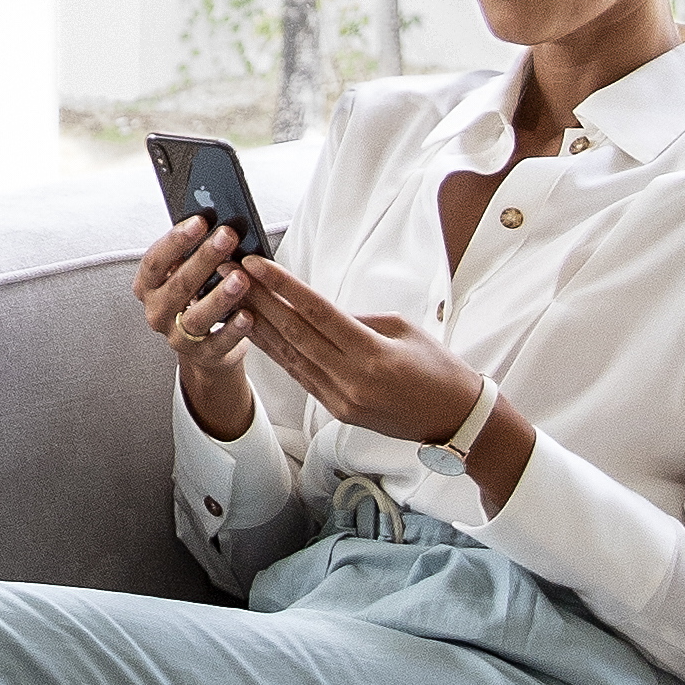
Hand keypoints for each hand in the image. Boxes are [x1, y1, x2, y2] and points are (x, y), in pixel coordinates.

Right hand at [131, 213, 267, 437]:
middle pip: (179, 285)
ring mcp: (177, 336)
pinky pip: (219, 342)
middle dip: (205, 258)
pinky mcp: (202, 355)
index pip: (155, 260)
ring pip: (197, 316)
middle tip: (228, 236)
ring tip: (240, 277)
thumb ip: (192, 252)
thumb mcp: (186, 272)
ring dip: (219, 296)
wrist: (203, 343)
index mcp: (147, 286)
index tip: (200, 221)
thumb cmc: (196, 296)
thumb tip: (217, 221)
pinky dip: (234, 329)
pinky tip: (248, 314)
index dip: (176, 240)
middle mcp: (157, 311)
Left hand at [217, 260, 524, 502]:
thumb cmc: (438, 368)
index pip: (317, 313)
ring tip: (232, 297)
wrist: (455, 420)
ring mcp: (340, 399)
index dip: (282, 286)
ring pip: (289, 356)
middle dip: (258, 300)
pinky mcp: (336, 410)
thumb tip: (317, 309)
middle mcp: (351, 380)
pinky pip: (300, 374)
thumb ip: (357, 319)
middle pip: (294, 333)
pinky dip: (276, 351)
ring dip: (258, 325)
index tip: (255, 264)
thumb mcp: (402, 329)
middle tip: (229, 272)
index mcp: (371, 355)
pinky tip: (255, 331)